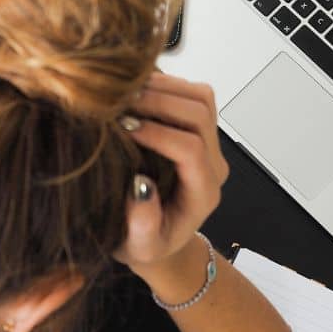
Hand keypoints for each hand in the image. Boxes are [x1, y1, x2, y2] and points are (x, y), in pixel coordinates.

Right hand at [114, 73, 228, 273]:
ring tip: (125, 93)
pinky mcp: (197, 128)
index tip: (124, 128)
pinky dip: (163, 84)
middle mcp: (212, 164)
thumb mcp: (139, 247)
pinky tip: (133, 92)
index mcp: (203, 193)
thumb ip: (143, 225)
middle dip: (159, 102)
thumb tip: (140, 186)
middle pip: (200, 114)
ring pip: (200, 97)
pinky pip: (190, 93)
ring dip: (163, 87)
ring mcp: (208, 143)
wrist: (157, 237)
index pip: (191, 150)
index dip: (158, 134)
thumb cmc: (146, 244)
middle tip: (119, 103)